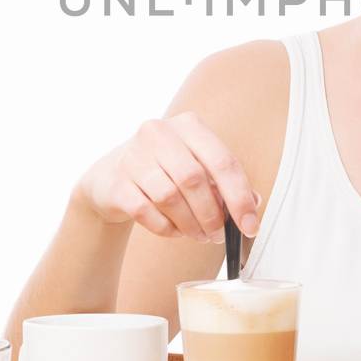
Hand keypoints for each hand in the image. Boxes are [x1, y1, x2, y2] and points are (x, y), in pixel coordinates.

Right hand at [72, 111, 260, 243]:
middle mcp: (159, 133)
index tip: (249, 226)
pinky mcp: (115, 182)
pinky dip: (165, 227)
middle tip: (218, 234)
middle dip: (212, 215)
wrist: (107, 181)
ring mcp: (133, 156)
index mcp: (188, 125)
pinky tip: (173, 230)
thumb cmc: (161, 173)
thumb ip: (224, 184)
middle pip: (195, 180)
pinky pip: (146, 211)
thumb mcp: (195, 168)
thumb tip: (253, 204)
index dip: (240, 198)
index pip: (222, 161)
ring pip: (170, 197)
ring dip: (190, 224)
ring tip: (198, 234)